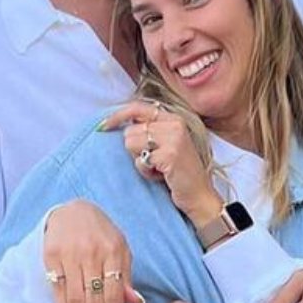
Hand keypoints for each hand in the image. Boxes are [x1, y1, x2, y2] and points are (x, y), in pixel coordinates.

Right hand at [44, 200, 146, 302]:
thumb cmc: (102, 233)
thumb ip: (126, 276)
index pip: (114, 294)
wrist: (72, 209)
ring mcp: (69, 254)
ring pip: (75, 298)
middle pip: (93, 300)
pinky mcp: (51, 256)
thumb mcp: (120, 249)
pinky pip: (58, 290)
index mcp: (113, 251)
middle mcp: (91, 253)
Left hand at [105, 100, 222, 226]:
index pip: (137, 108)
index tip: (102, 126)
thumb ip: (149, 130)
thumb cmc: (178, 172)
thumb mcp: (167, 144)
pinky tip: (161, 175)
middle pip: (130, 131)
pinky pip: (140, 161)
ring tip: (157, 168)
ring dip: (140, 161)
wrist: (199, 195)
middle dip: (135, 150)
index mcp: (173, 118)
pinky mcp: (170, 154)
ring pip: (131, 143)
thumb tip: (119, 124)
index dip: (117, 116)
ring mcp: (174, 138)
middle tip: (153, 161)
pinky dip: (145, 172)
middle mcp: (175, 124)